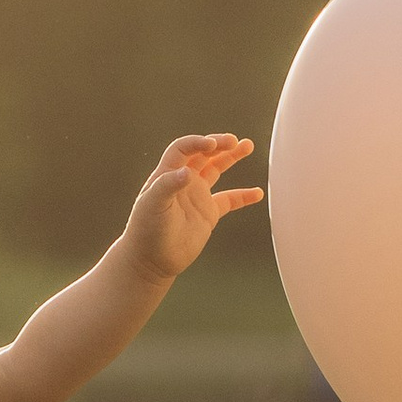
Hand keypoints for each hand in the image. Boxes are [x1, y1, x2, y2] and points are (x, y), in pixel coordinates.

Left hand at [120, 134, 263, 286]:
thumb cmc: (146, 231)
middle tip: (234, 141)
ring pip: (216, 169)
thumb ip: (168, 185)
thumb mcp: (153, 205)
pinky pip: (229, 200)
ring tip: (247, 146)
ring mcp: (196, 196)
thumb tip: (187, 171)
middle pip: (203, 154)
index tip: (213, 144)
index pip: (183, 149)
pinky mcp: (208, 213)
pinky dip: (243, 196)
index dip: (197, 143)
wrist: (151, 260)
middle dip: (219, 144)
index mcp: (167, 175)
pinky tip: (256, 193)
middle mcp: (183, 181)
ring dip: (231, 157)